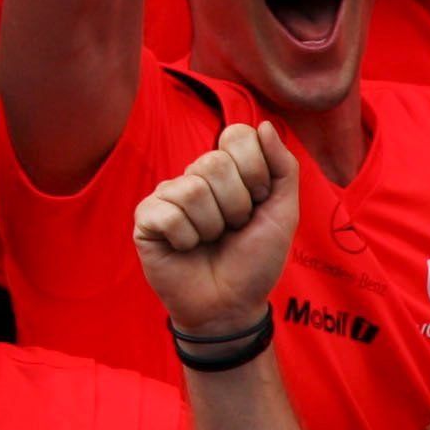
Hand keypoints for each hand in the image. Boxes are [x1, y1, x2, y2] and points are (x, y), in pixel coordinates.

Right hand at [133, 123, 295, 336]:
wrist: (232, 305)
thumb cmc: (255, 261)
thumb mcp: (283, 214)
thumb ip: (283, 169)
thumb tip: (263, 125)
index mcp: (227, 170)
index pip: (238, 136)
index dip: (257, 173)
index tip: (259, 204)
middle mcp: (195, 176)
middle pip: (216, 163)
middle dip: (238, 206)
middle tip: (234, 229)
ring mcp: (168, 195)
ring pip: (194, 190)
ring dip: (213, 227)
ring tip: (211, 241)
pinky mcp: (146, 217)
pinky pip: (170, 214)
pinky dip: (188, 239)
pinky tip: (186, 248)